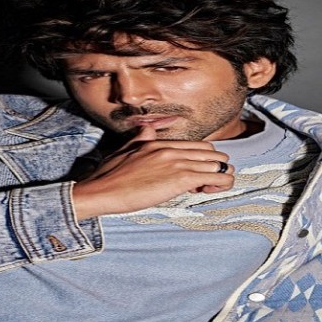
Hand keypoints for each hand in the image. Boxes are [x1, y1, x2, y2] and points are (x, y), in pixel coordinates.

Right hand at [72, 125, 234, 218]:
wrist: (101, 191)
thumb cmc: (107, 177)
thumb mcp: (123, 150)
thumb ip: (139, 138)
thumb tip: (147, 129)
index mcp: (158, 143)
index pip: (198, 145)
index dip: (201, 161)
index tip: (193, 175)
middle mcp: (171, 150)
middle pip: (213, 153)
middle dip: (214, 168)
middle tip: (201, 184)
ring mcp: (177, 163)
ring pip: (221, 165)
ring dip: (219, 178)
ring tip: (203, 189)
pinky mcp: (181, 179)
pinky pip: (218, 178)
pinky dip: (219, 186)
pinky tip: (204, 192)